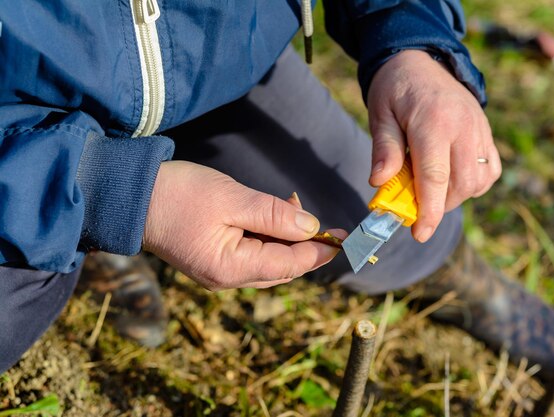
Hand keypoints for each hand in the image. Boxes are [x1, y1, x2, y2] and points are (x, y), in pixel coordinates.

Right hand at [143, 161, 345, 289]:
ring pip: (268, 261)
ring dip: (286, 238)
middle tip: (318, 218)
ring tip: (291, 205)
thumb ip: (273, 216)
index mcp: (231, 268)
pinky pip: (252, 253)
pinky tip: (272, 214)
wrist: (131, 196)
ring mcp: (219, 271)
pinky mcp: (214, 259)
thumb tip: (311, 229)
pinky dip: (268, 236)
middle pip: (282, 268)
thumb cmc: (178, 194)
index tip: (345, 239)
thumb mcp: (232, 199)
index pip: (289, 266)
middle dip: (305, 245)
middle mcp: (226, 278)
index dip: (320, 252)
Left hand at [367, 50, 500, 241]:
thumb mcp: (380, 114)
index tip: (419, 234)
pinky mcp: (487, 133)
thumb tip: (379, 182)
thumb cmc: (395, 90)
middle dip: (439, 205)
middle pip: (461, 184)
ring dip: (455, 196)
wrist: (422, 61)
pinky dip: (473, 184)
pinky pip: (490, 171)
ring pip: (478, 181)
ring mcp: (480, 130)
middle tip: (415, 203)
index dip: (429, 211)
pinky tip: (451, 177)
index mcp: (434, 122)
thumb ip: (384, 149)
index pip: (435, 177)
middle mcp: (464, 127)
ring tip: (431, 186)